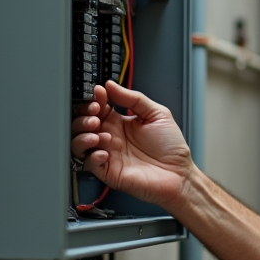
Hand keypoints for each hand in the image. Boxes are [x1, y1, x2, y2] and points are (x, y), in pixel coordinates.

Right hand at [71, 81, 193, 209]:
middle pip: (83, 124)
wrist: (180, 173)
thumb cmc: (171, 147)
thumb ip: (134, 98)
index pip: (97, 108)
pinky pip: (89, 163)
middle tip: (96, 115)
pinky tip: (104, 151)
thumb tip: (112, 85)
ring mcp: (108, 154)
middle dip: (84, 116)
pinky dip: (92, 156)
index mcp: (120, 123)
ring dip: (83, 135)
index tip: (98, 94)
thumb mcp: (157, 114)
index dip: (94, 100)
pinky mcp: (108, 172)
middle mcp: (111, 138)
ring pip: (79, 143)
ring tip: (97, 133)